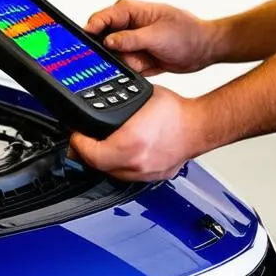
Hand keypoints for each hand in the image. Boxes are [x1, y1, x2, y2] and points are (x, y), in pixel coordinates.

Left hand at [69, 85, 202, 181]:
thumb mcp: (139, 98)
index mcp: (130, 143)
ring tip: (98, 147)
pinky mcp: (153, 177)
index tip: (76, 135)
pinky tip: (120, 154)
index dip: (78, 143)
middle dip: (86, 154)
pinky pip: (128, 177)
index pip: (90, 153)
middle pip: (98, 167)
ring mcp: (144, 174)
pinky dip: (119, 167)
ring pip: (111, 175)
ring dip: (102, 162)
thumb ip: (116, 105)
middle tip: (82, 142)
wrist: (199, 126)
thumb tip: (100, 103)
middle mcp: (136, 163)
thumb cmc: (175, 111)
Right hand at [85, 0, 216, 76]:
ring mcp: (131, 41)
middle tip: (129, 56)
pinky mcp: (136, 55)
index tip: (86, 45)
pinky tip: (150, 64)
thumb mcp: (157, 36)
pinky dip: (135, 69)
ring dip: (128, 62)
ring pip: (114, 56)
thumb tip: (107, 41)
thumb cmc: (186, 33)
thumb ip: (130, 39)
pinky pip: (125, 66)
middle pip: (102, 40)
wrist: (204, 49)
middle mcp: (127, 24)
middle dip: (113, 53)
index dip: (91, 30)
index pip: (101, 18)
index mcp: (130, 10)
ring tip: (147, 60)